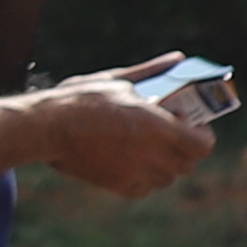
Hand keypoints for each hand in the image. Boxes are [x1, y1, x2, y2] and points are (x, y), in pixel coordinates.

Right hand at [38, 67, 214, 197]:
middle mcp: (153, 155)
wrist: (44, 128)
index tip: (191, 126)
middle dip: (183, 149)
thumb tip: (177, 59)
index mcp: (158, 127)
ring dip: (163, 164)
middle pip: (187, 163)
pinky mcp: (120, 186)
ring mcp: (137, 174)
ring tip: (145, 145)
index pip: (203, 145)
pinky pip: (145, 187)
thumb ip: (153, 72)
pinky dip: (142, 177)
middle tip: (168, 134)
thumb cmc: (80, 100)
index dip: (201, 136)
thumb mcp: (117, 81)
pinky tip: (127, 159)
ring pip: (167, 177)